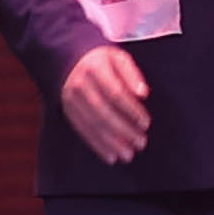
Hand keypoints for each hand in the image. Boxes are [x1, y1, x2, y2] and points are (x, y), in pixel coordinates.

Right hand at [57, 42, 153, 165]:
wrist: (69, 59)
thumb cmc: (101, 60)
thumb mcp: (117, 57)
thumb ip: (131, 74)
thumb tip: (143, 93)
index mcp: (95, 69)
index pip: (115, 92)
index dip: (131, 110)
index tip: (146, 123)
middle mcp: (80, 85)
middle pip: (103, 112)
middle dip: (124, 130)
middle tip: (141, 143)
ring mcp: (71, 99)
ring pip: (92, 124)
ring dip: (111, 142)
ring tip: (128, 154)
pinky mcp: (67, 110)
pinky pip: (82, 130)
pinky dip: (97, 145)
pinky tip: (110, 156)